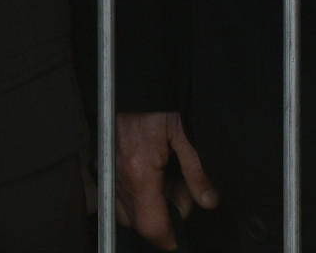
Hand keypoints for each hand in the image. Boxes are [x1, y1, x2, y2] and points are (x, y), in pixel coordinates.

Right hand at [116, 111, 218, 250]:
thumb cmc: (156, 99)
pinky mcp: (108, 162)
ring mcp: (110, 169)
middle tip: (184, 192)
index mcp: (140, 170)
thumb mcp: (186, 132)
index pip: (150, 223)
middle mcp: (120, 174)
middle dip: (163, 215)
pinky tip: (155, 173)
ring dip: (150, 204)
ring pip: (126, 208)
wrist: (135, 79)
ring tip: (170, 178)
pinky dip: (137, 192)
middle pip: (138, 220)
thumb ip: (197, 170)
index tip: (176, 241)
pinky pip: (119, 192)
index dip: (166, 238)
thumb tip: (207, 200)